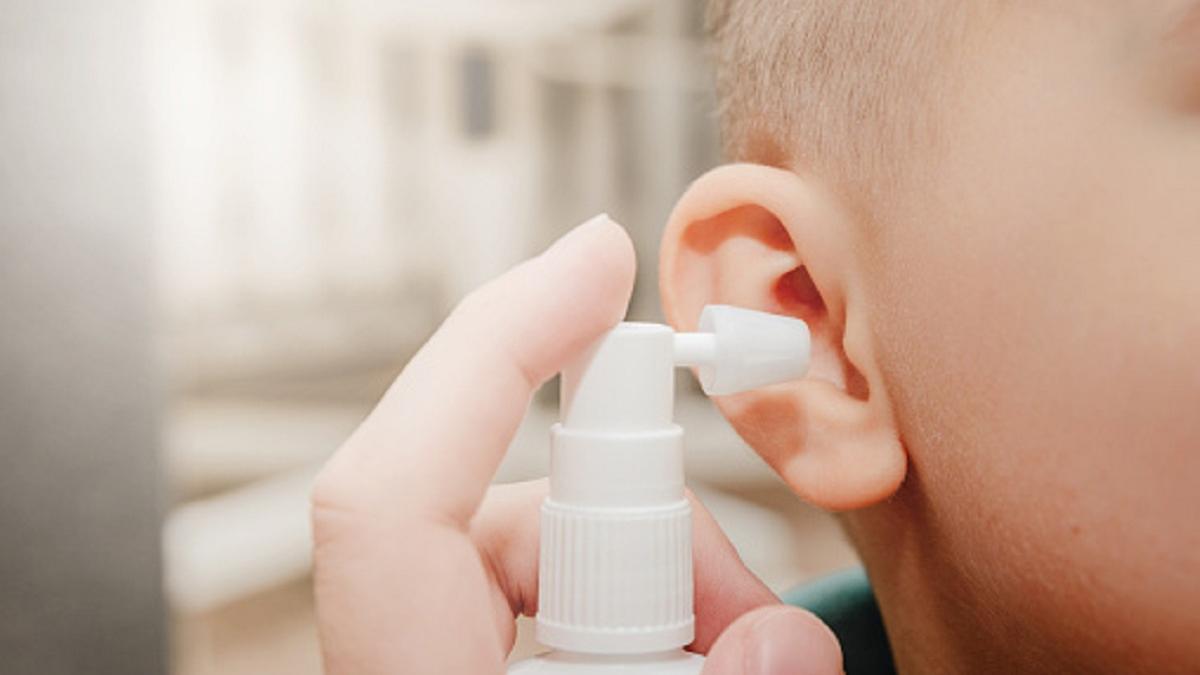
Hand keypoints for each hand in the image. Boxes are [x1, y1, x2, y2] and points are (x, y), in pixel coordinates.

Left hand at [310, 216, 843, 673]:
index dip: (491, 352)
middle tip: (752, 623)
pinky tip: (703, 660)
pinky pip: (538, 595)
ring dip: (661, 582)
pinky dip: (625, 608)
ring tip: (750, 658)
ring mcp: (430, 661)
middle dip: (651, 528)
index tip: (599, 260)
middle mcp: (402, 666)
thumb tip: (786, 641)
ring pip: (536, 552)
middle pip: (504, 513)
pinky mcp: (467, 663)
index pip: (391, 498)